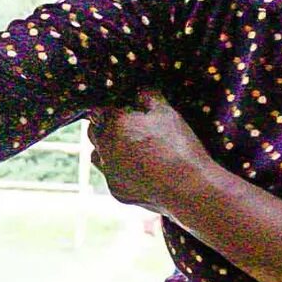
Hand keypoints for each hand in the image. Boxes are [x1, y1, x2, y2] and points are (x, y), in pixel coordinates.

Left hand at [87, 93, 211, 214]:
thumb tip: (140, 90)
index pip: (99, 110)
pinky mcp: (116, 191)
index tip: (121, 109)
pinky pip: (111, 175)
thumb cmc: (177, 146)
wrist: (187, 188)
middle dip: (105, 127)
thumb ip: (149, 96)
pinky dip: (120, 170)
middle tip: (124, 126)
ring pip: (97, 155)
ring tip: (129, 148)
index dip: (110, 108)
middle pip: (94, 132)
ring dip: (107, 149)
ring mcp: (109, 172)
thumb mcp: (167, 113)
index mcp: (114, 124)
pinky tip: (139, 170)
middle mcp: (104, 147)